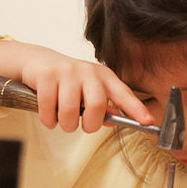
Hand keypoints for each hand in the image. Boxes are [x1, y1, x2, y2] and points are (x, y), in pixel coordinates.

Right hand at [0, 40, 152, 132]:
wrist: (38, 61)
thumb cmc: (67, 80)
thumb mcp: (88, 89)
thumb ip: (102, 105)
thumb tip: (113, 120)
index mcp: (103, 76)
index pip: (123, 93)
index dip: (136, 109)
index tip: (148, 122)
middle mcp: (88, 72)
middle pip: (96, 106)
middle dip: (89, 125)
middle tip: (82, 126)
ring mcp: (67, 72)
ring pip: (70, 111)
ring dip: (65, 124)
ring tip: (62, 121)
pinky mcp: (47, 76)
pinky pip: (49, 109)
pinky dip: (48, 120)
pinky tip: (49, 116)